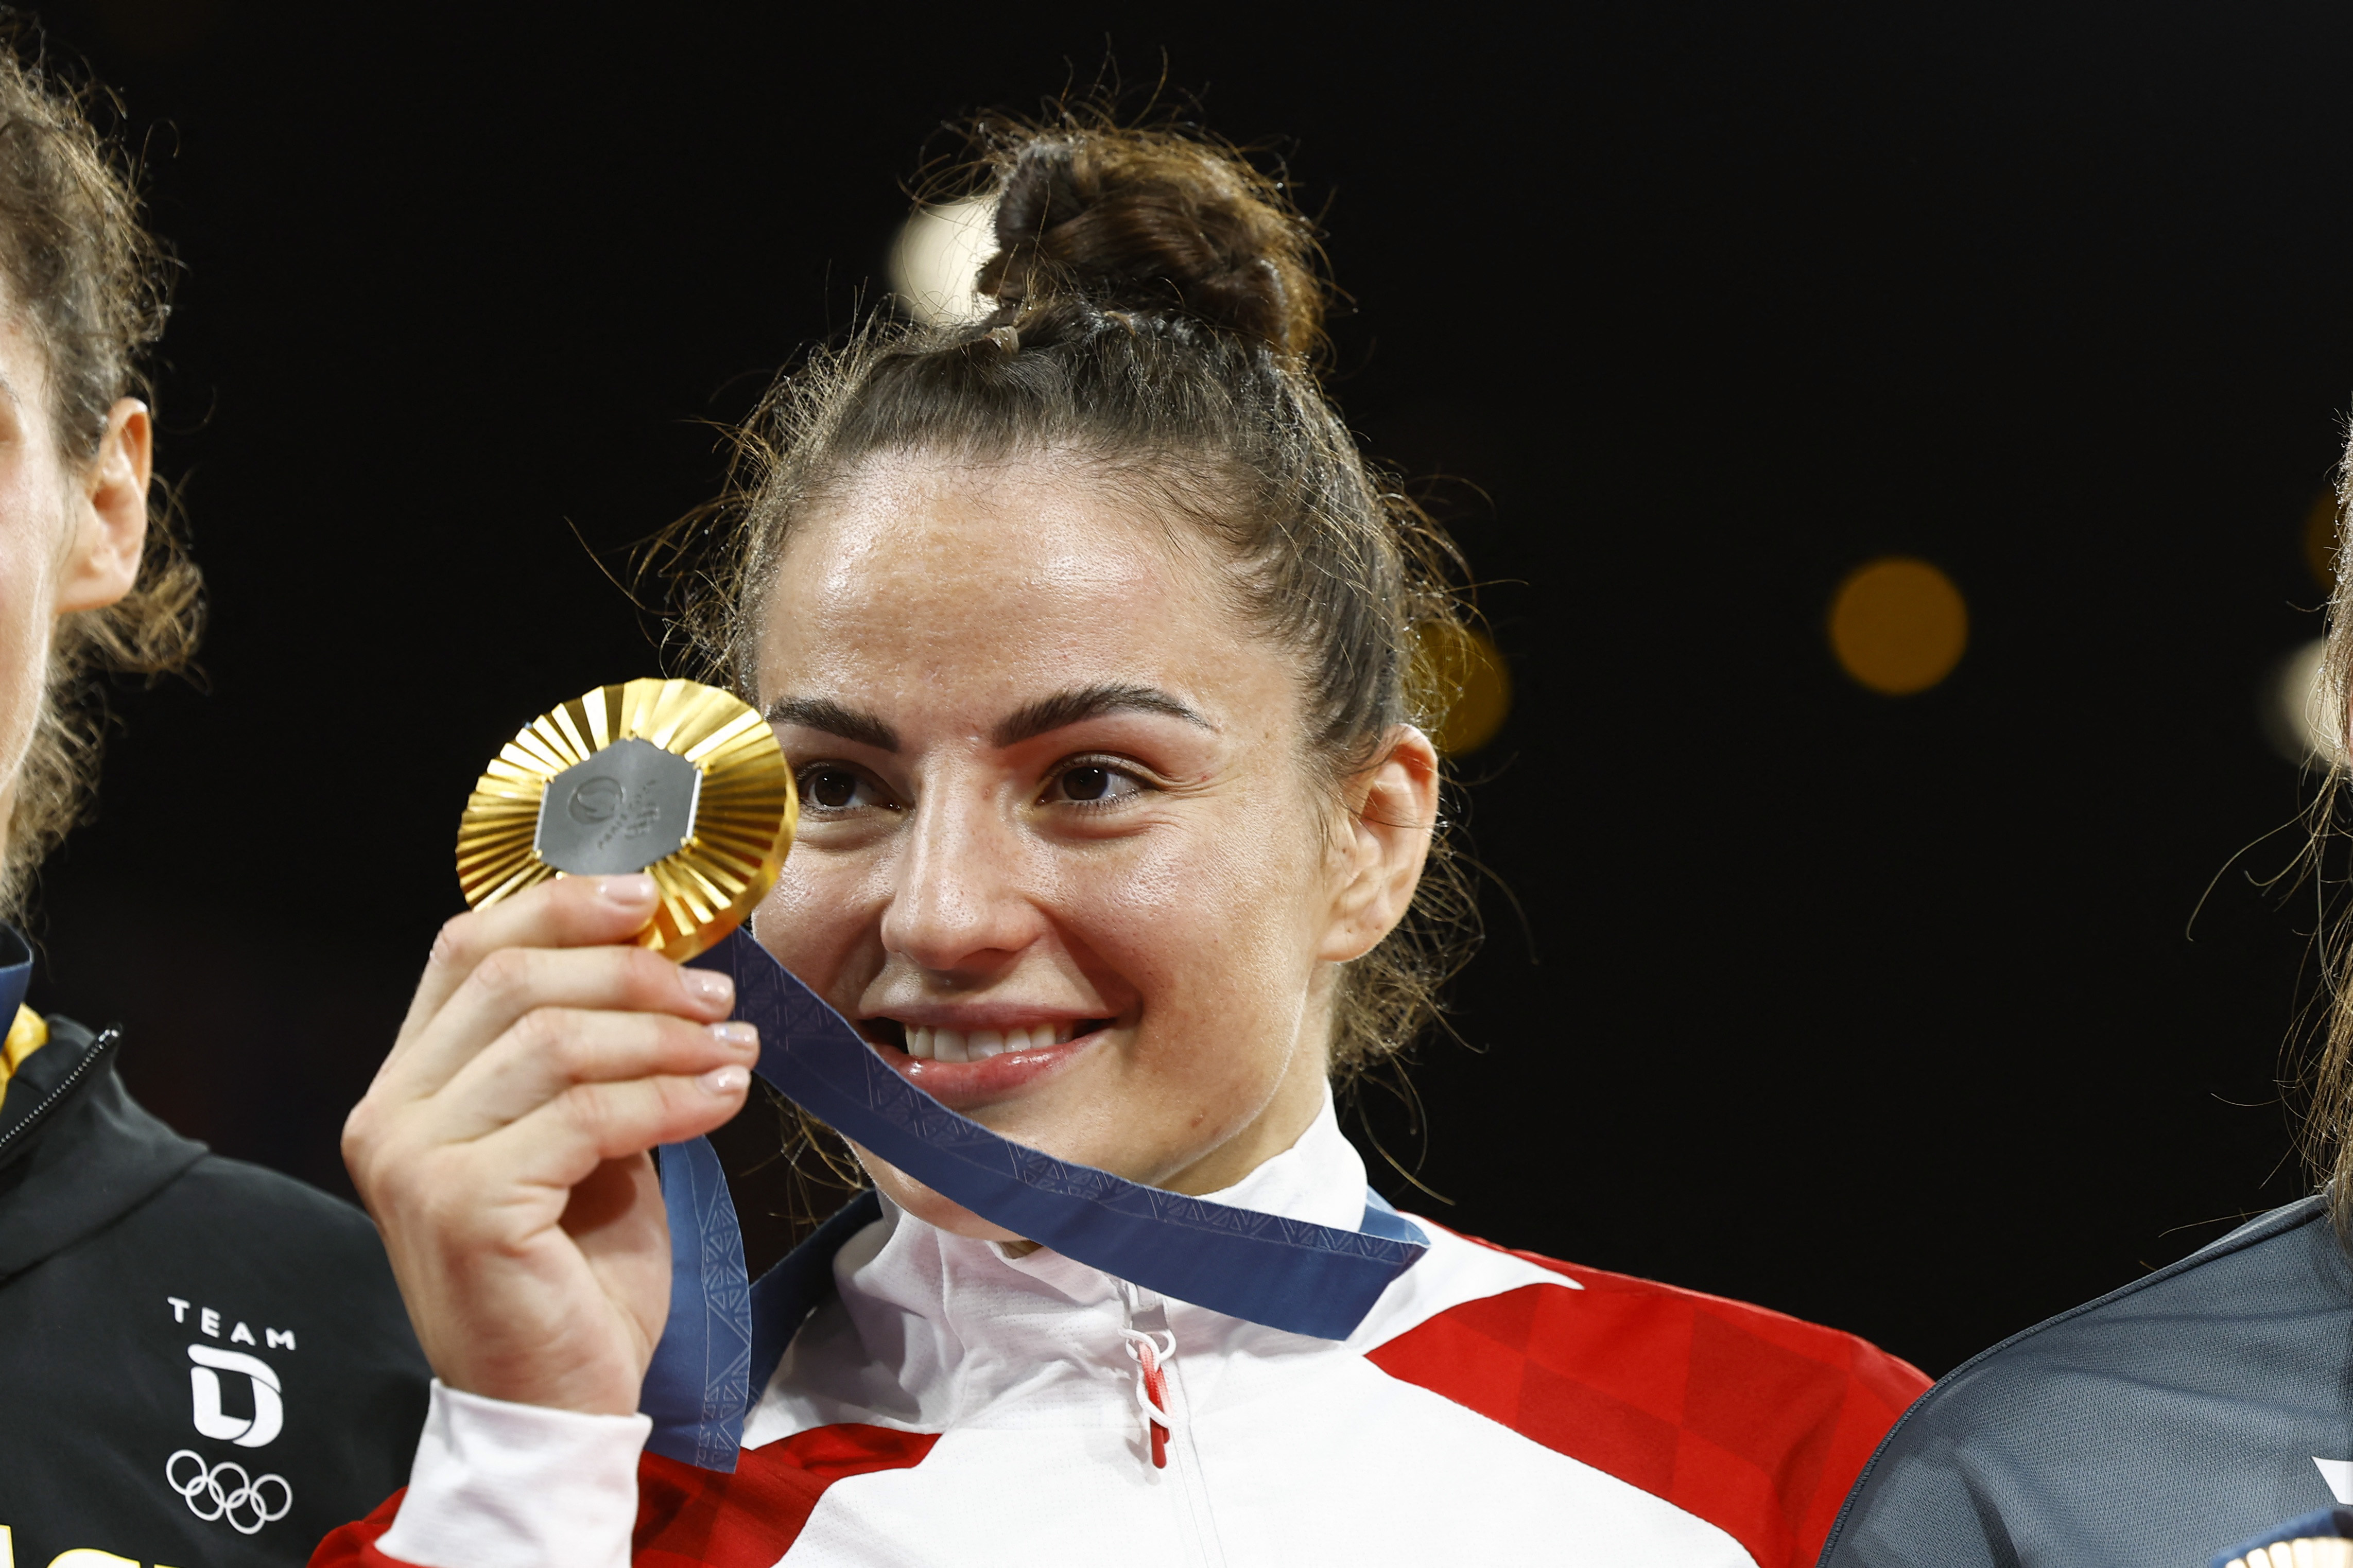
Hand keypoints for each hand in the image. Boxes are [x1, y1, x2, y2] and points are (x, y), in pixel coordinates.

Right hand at [343, 873, 757, 1415]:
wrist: (555, 1401)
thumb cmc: (574, 1272)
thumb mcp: (582, 1139)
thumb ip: (589, 1058)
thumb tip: (663, 963)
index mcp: (407, 1085)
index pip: (467, 950)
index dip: (559, 907)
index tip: (649, 898)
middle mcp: (390, 1115)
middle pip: (514, 982)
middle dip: (632, 972)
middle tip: (716, 992)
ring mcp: (416, 1162)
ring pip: (555, 1042)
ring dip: (665, 1036)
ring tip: (735, 1047)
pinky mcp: (465, 1207)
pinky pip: (587, 1116)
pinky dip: (671, 1097)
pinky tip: (725, 1098)